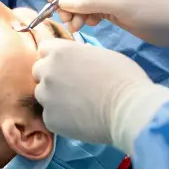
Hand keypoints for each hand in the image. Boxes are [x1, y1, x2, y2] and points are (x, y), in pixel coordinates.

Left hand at [32, 40, 168, 149]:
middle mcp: (48, 71)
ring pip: (43, 95)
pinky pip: (50, 116)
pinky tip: (80, 119)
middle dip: (51, 77)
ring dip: (55, 98)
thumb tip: (79, 57)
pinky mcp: (50, 119)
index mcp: (60, 51)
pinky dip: (61, 118)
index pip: (44, 50)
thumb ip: (82, 54)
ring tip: (78, 105)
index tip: (65, 65)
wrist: (129, 110)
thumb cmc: (124, 78)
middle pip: (39, 72)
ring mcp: (47, 96)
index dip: (54, 57)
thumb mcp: (103, 54)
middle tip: (71, 86)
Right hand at [49, 0, 168, 50]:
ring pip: (84, 0)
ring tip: (76, 27)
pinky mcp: (116, 8)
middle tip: (66, 20)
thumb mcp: (117, 4)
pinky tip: (90, 25)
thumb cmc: (150, 8)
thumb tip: (61, 1)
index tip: (50, 0)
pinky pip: (93, 10)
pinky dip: (87, 17)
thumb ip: (87, 2)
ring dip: (77, 12)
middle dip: (69, 2)